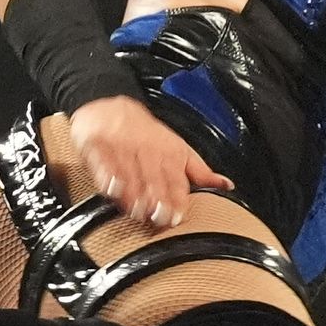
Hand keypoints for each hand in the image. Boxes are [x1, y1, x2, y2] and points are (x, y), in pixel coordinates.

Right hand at [65, 96, 228, 231]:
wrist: (112, 106)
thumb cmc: (148, 134)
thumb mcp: (180, 149)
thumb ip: (201, 172)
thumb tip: (227, 185)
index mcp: (170, 154)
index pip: (176, 181)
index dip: (177, 200)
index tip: (177, 217)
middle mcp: (148, 152)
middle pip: (154, 179)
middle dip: (158, 199)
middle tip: (159, 218)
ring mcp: (122, 148)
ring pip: (130, 173)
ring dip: (134, 193)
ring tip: (138, 210)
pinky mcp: (98, 147)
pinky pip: (103, 162)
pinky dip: (107, 175)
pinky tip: (112, 188)